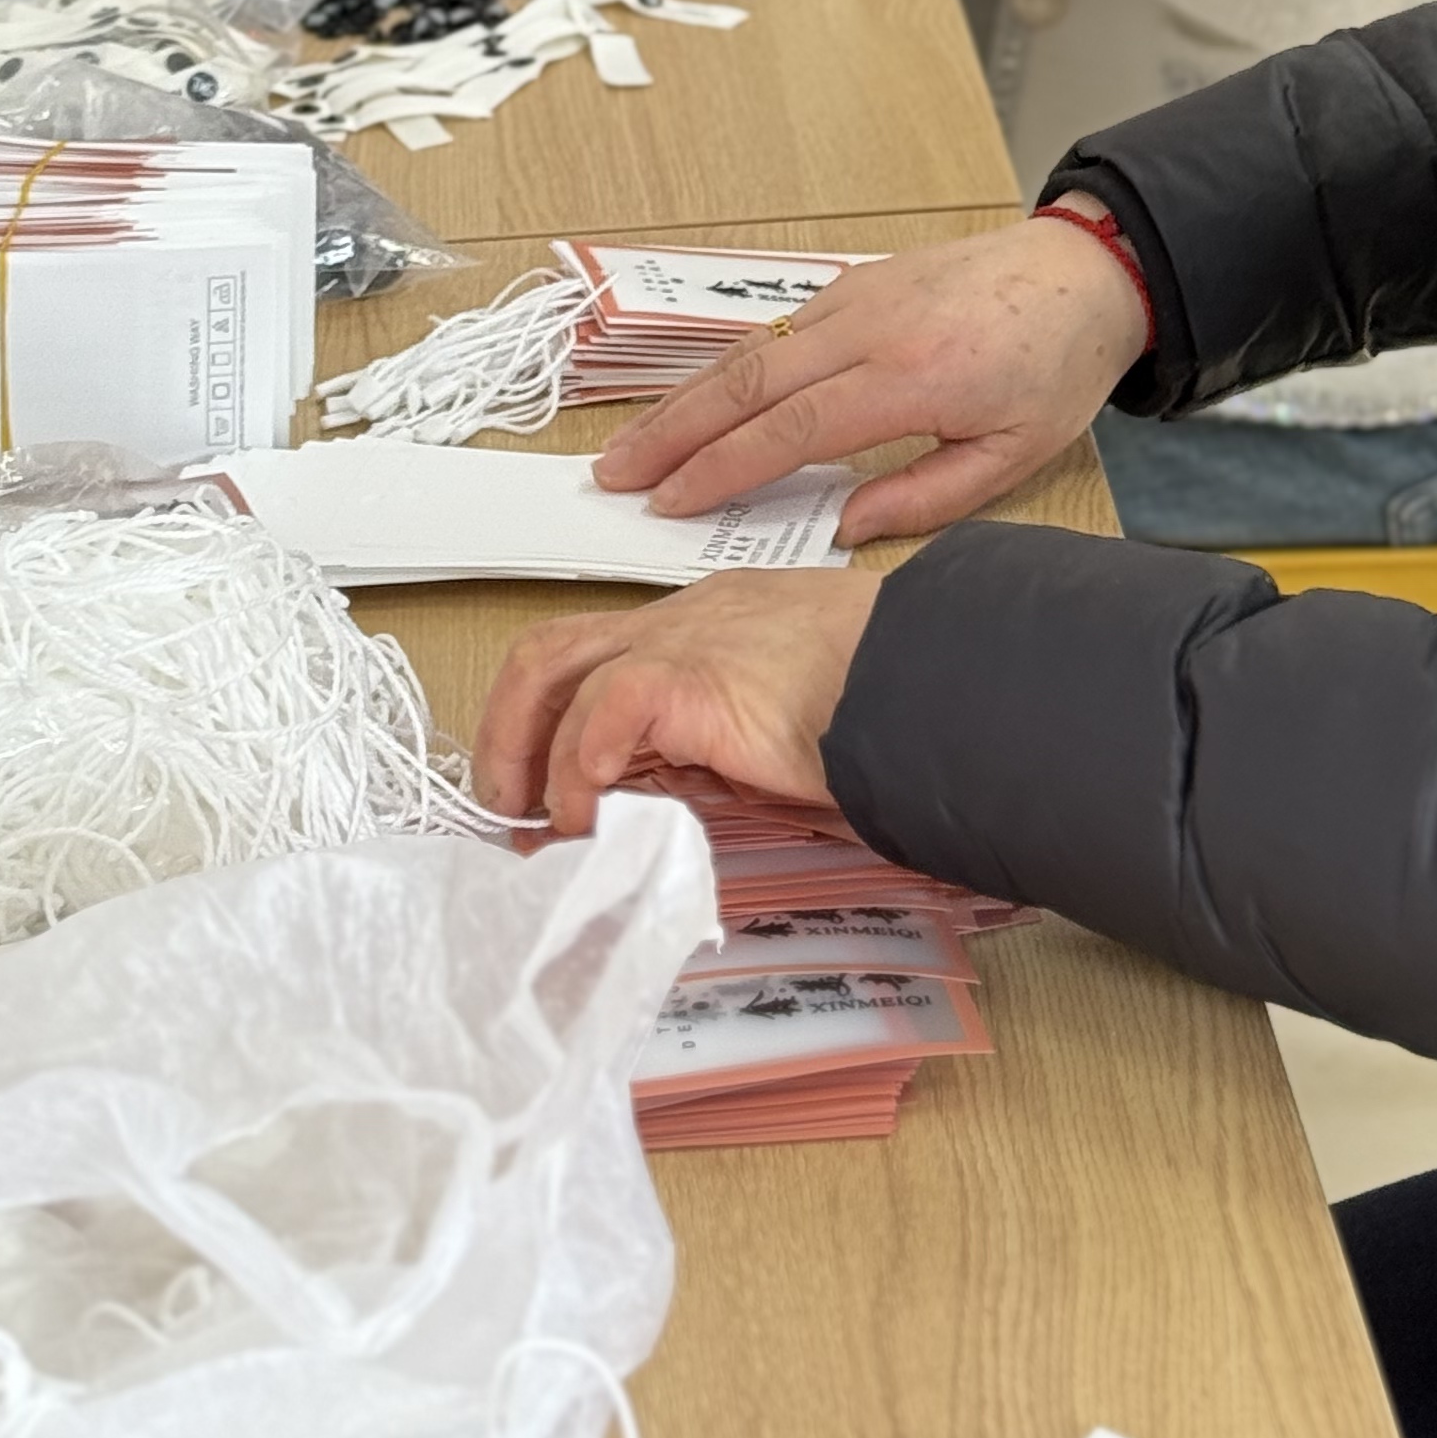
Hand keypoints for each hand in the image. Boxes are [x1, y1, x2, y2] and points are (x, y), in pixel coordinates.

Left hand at [474, 567, 882, 829]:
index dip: (547, 722)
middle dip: (506, 728)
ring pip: (551, 663)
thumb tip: (653, 815)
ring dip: (521, 748)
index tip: (538, 792)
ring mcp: (683, 638)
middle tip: (507, 805)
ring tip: (533, 816)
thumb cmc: (880, 707)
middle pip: (549, 648)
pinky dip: (579, 767)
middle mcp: (683, 620)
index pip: (595, 653)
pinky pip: (601, 707)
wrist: (930, 676)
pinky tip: (592, 814)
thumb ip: (715, 754)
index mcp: (706, 627)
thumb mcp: (776, 733)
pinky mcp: (692, 672)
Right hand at [596, 218, 1148, 538]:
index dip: (719, 471)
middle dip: (671, 433)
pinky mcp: (856, 281)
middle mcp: (871, 328)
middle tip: (614, 477)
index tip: (669, 504)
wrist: (1088, 271)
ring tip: (632, 444)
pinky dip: (723, 366)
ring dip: (684, 397)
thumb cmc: (1057, 366)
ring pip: (750, 350)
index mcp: (910, 378)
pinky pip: (775, 330)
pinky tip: (695, 398)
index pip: (788, 430)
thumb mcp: (1011, 456)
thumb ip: (923, 498)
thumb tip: (841, 530)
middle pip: (746, 383)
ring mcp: (857, 295)